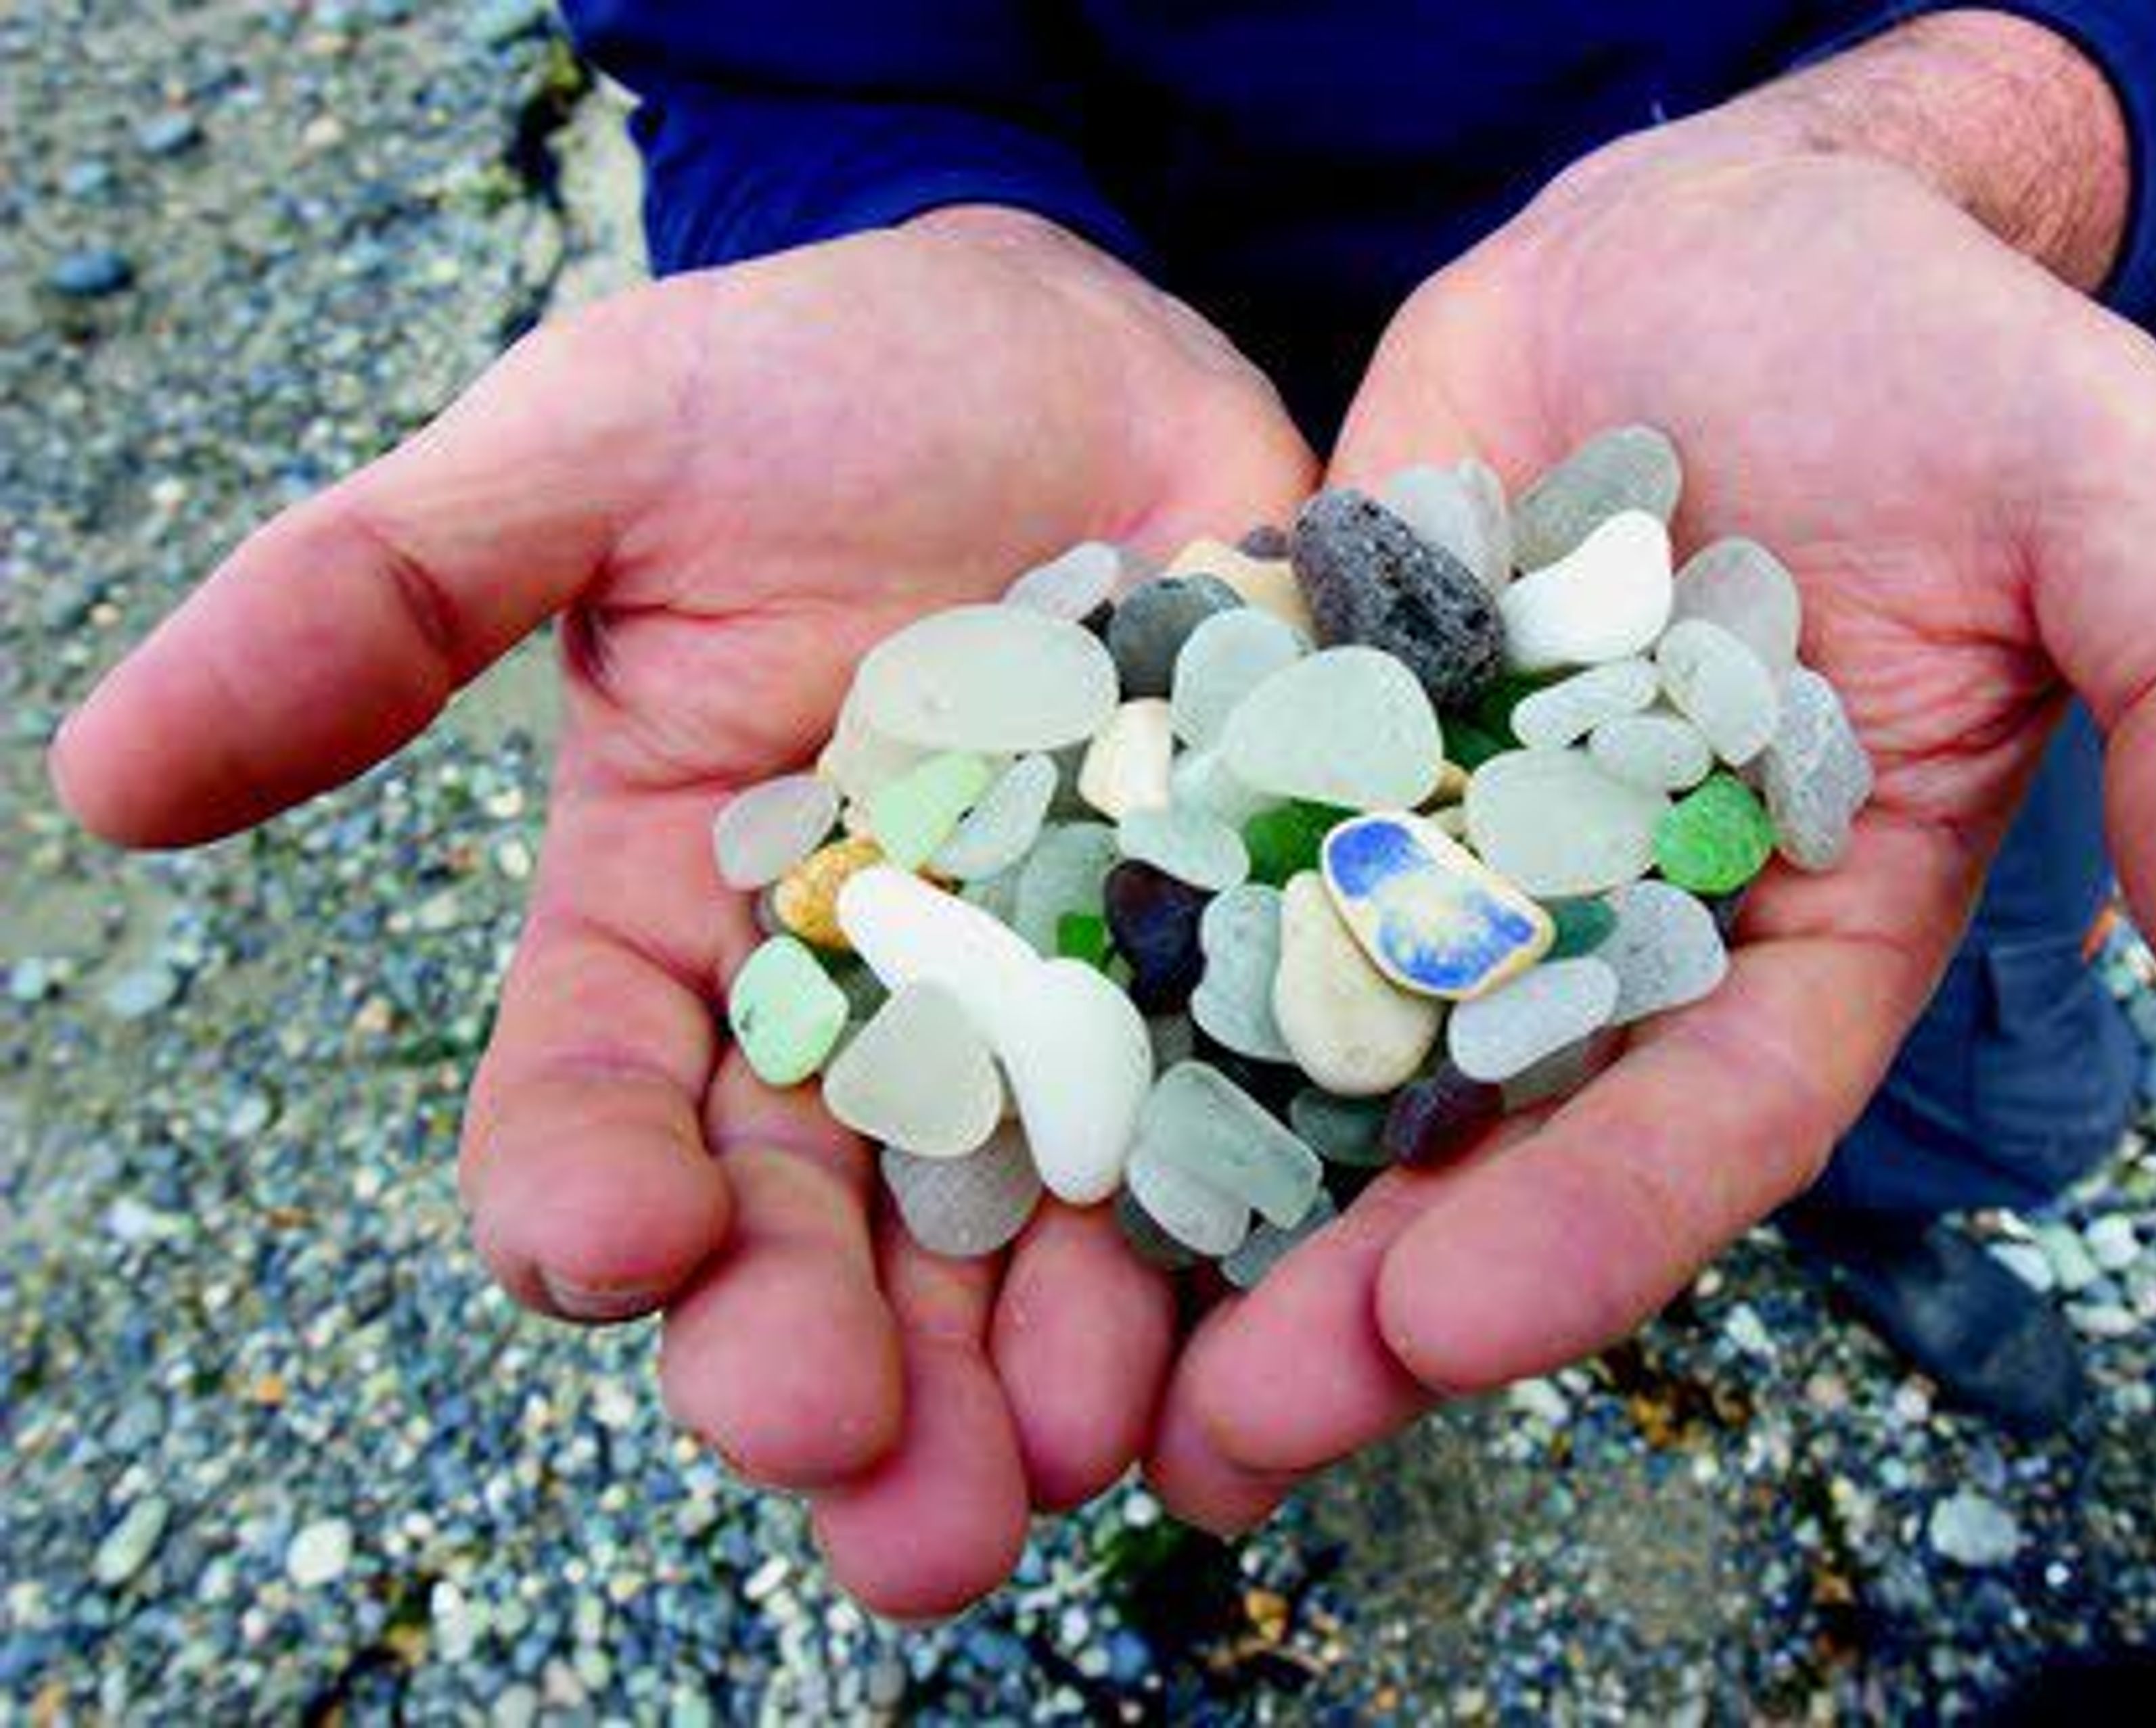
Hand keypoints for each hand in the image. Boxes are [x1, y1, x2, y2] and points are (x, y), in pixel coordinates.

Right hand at [51, 211, 1316, 1612]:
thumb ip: (376, 600)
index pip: (596, 1093)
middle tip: (873, 1499)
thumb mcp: (588, 451)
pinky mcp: (1218, 961)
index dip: (589, 1188)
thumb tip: (107, 779)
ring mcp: (1049, 996)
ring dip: (1031, 1370)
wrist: (1066, 348)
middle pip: (817, 1219)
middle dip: (829, 1360)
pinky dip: (1222, 1233)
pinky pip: (1221, 1117)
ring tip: (1054, 1474)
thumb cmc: (806, 384)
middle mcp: (856, 1000)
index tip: (610, 1252)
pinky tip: (1224, 1344)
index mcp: (672, 917)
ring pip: (1018, 1228)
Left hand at [1147, 67, 2155, 1522]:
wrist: (1725, 239)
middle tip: (1220, 1438)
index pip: (1704, 1122)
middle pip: (1486, 1145)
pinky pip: (1201, 875)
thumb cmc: (1940, 357)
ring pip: (1318, 1055)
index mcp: (1797, 930)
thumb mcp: (2113, 486)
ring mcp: (1441, 846)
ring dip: (1209, 1204)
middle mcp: (1606, 930)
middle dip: (1360, 1294)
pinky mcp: (1309, 748)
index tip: (1455, 1326)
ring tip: (1082, 1354)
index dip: (1593, 1232)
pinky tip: (998, 1080)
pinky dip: (1114, 978)